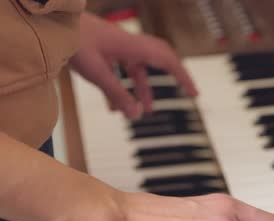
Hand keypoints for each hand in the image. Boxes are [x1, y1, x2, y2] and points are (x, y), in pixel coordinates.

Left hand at [70, 12, 197, 118]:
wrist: (51, 24)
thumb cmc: (74, 41)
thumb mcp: (98, 73)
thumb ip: (118, 95)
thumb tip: (136, 116)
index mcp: (134, 46)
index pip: (167, 62)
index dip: (183, 77)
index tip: (194, 93)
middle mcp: (129, 45)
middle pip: (158, 61)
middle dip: (171, 79)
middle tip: (185, 92)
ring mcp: (116, 47)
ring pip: (136, 70)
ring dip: (141, 90)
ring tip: (142, 111)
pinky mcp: (103, 50)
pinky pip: (119, 70)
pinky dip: (121, 87)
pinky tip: (113, 107)